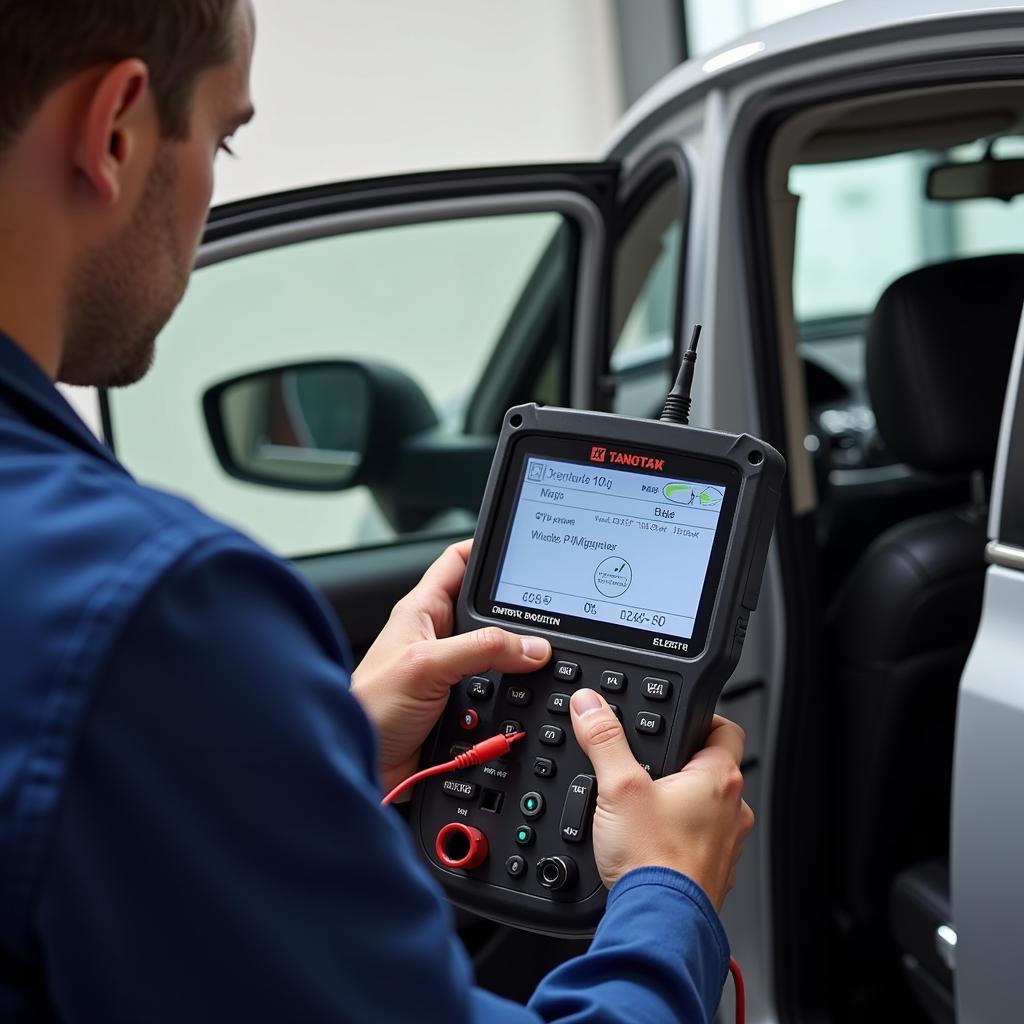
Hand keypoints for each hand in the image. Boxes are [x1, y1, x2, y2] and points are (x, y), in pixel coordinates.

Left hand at [351, 541, 551, 792]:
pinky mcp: (459, 708)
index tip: (522, 548)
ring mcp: (450, 674)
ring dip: (514, 668)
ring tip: (533, 666)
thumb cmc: (368, 708)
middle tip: (546, 621)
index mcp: (423, 612)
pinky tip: (518, 707)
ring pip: (498, 658)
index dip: (487, 550)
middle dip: (516, 618)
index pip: (459, 563)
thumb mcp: (426, 665)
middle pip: (489, 614)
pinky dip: (510, 703)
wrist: (359, 765)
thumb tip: (531, 646)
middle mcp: (438, 639)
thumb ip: (481, 649)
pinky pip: (497, 696)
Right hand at [570, 688, 752, 909]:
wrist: (659, 921)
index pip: (726, 728)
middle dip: (683, 763)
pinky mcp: (713, 871)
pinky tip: (652, 841)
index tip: (679, 717)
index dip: (702, 717)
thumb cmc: (652, 860)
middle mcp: (732, 810)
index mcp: (719, 779)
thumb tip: (591, 705)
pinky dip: (681, 835)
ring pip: (709, 808)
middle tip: (652, 764)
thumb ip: (604, 740)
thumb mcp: (618, 786)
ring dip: (683, 803)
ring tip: (647, 806)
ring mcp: (726, 844)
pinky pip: (701, 840)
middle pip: (714, 769)